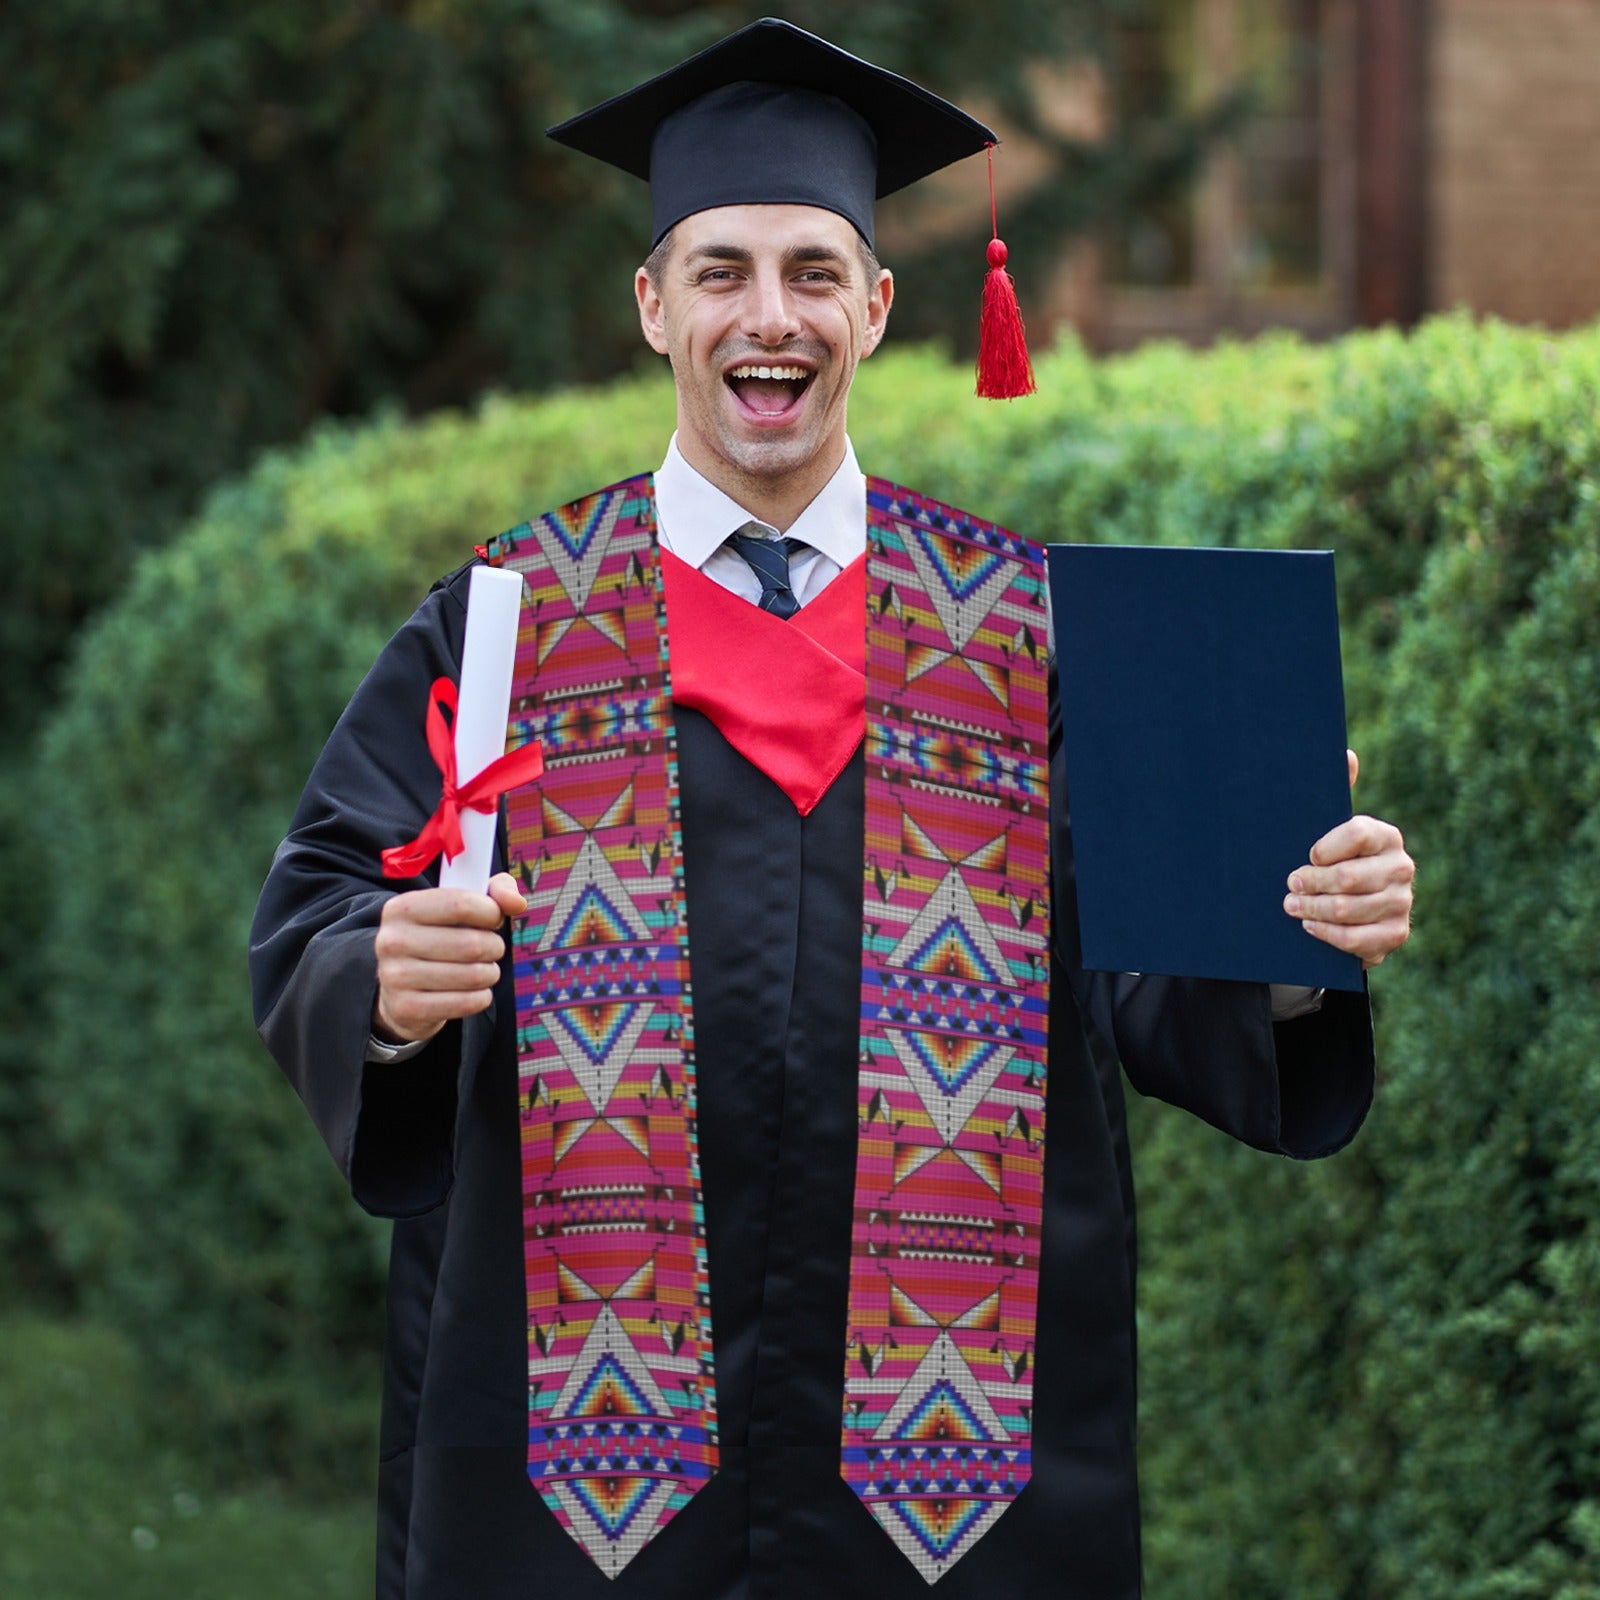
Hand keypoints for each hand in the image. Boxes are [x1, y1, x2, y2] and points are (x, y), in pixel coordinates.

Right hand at [372, 871, 527, 1043]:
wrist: (401, 988)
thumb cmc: (440, 937)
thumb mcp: (461, 905)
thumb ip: (495, 892)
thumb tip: (517, 903)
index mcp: (402, 908)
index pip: (461, 904)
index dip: (491, 912)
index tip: (493, 919)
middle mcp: (392, 940)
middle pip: (471, 944)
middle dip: (494, 947)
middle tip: (490, 949)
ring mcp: (395, 976)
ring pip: (472, 975)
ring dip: (490, 973)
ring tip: (483, 970)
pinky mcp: (406, 1008)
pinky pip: (466, 1003)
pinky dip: (481, 997)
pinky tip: (474, 991)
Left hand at [1283, 750, 1413, 967]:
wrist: (1351, 909)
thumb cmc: (1333, 861)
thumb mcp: (1329, 828)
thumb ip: (1336, 792)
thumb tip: (1347, 754)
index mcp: (1386, 836)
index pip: (1356, 833)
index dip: (1324, 848)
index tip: (1306, 855)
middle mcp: (1401, 867)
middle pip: (1348, 877)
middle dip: (1310, 883)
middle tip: (1289, 885)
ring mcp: (1402, 903)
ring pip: (1348, 909)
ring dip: (1312, 909)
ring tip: (1291, 906)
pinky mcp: (1395, 934)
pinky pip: (1356, 939)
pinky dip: (1327, 934)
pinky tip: (1310, 926)